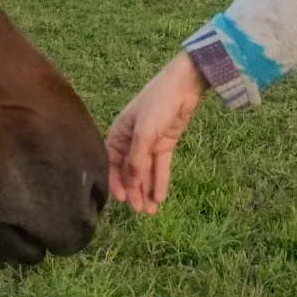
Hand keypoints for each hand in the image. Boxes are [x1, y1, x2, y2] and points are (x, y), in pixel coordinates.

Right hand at [106, 52, 208, 214]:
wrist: (184, 86)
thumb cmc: (157, 103)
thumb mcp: (144, 132)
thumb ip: (136, 159)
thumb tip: (131, 183)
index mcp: (118, 133)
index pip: (112, 163)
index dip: (116, 182)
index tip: (122, 200)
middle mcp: (131, 140)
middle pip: (130, 171)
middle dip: (134, 191)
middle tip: (140, 211)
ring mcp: (148, 143)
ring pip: (145, 172)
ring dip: (146, 190)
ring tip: (150, 211)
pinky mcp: (164, 144)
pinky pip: (160, 167)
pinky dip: (159, 181)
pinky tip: (160, 197)